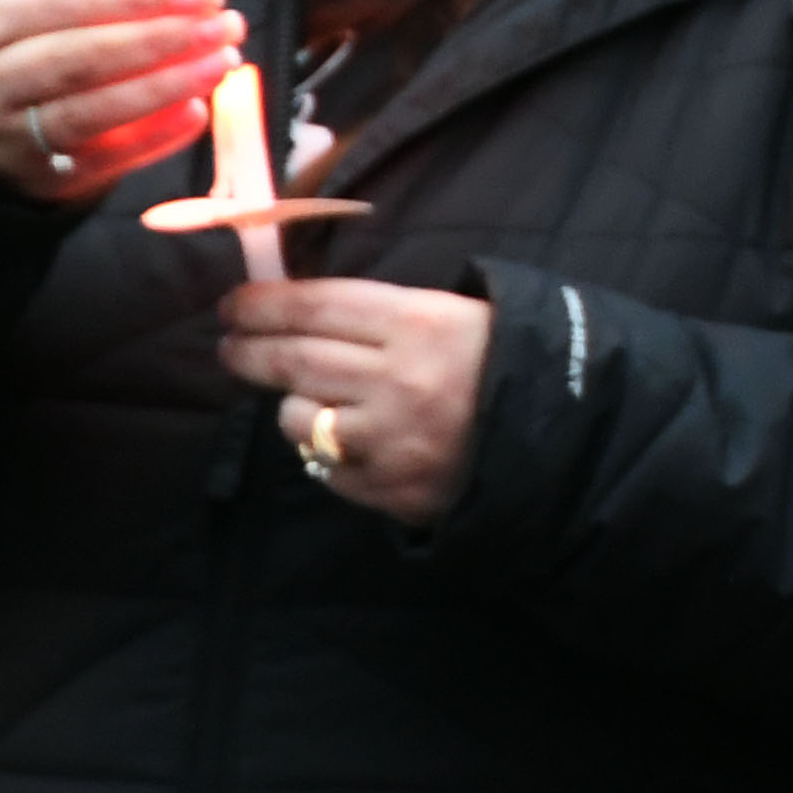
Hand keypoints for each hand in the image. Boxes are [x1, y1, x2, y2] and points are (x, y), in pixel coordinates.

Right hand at [0, 0, 238, 201]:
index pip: (66, 7)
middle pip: (84, 59)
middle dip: (163, 40)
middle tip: (228, 25)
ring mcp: (9, 136)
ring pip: (94, 111)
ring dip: (167, 87)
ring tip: (225, 61)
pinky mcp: (38, 176)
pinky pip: (103, 159)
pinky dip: (153, 138)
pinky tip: (198, 111)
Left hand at [217, 275, 489, 522]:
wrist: (560, 439)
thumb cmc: (503, 364)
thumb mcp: (456, 315)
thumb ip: (381, 313)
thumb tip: (297, 310)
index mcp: (419, 324)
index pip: (314, 306)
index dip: (262, 305)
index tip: (234, 307)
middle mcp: (398, 379)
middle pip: (294, 360)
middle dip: (249, 351)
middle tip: (233, 348)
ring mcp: (390, 439)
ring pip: (298, 419)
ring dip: (293, 408)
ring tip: (308, 402)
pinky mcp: (389, 487)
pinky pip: (325, 468)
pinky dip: (325, 454)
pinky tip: (348, 443)